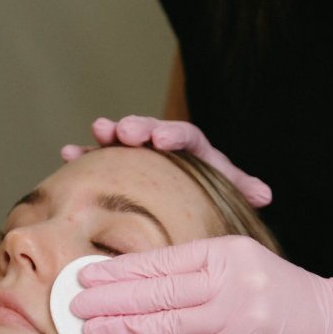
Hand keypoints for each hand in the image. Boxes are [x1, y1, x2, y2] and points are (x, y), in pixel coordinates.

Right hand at [61, 115, 271, 207]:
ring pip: (122, 139)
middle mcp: (163, 146)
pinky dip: (85, 155)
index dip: (173, 135)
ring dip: (108, 135)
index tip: (160, 139)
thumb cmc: (210, 197)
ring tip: (96, 132)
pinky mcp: (119, 167)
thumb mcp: (226, 192)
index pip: (185, 136)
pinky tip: (67, 154)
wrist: (192, 205)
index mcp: (193, 150)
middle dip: (137, 128)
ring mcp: (139, 155)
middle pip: (150, 129)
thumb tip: (264, 194)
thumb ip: (240, 188)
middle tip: (124, 132)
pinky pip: (101, 158)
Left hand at [70, 236, 332, 333]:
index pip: (161, 260)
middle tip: (73, 305)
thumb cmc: (277, 296)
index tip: (85, 278)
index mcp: (224, 251)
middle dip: (110, 298)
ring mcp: (234, 312)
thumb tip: (140, 280)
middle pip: (156, 288)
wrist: (327, 323)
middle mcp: (228, 278)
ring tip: (88, 329)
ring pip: (165, 320)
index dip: (118, 271)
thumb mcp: (240, 267)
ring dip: (121, 327)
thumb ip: (197, 271)